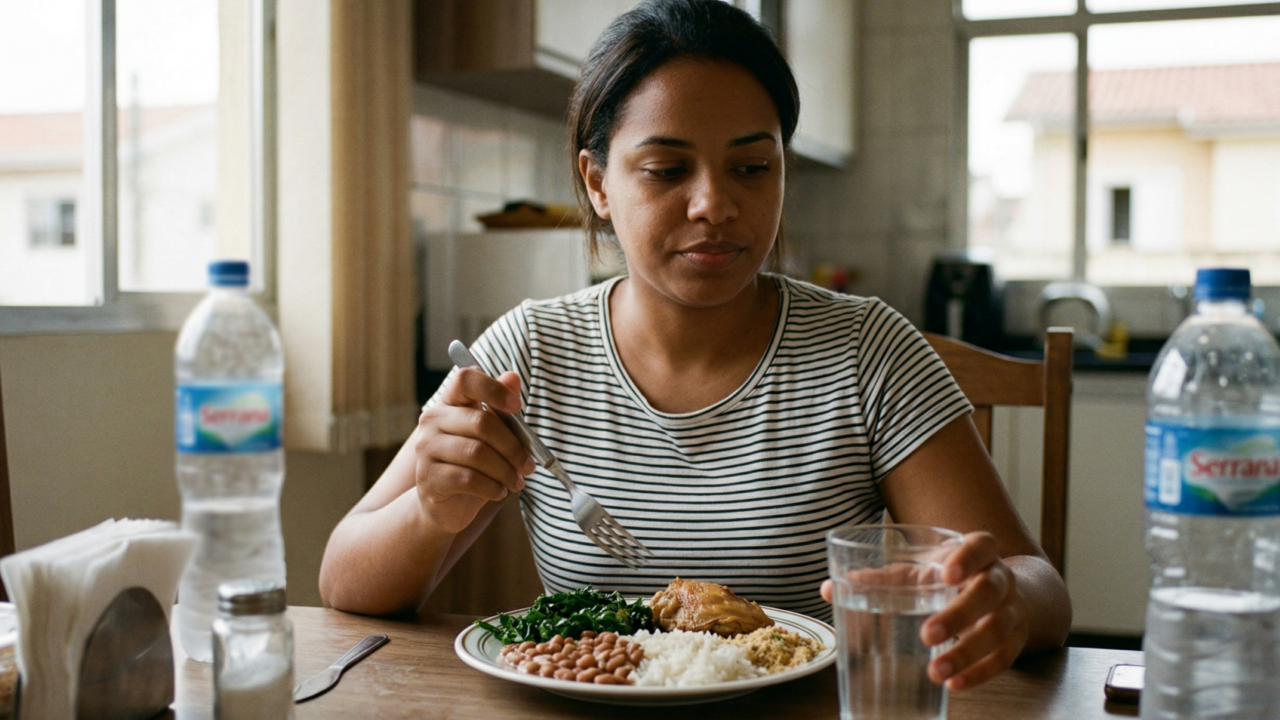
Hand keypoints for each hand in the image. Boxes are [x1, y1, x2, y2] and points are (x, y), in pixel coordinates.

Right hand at [413, 367, 535, 533]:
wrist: (445, 505)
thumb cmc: (473, 465)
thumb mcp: (491, 437)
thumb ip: (501, 409)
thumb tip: (512, 377)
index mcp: (450, 403)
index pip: (466, 379)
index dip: (493, 388)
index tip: (517, 406)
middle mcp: (432, 420)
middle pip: (482, 422)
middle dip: (513, 447)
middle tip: (528, 465)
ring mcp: (426, 448)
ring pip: (477, 453)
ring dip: (506, 471)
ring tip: (516, 482)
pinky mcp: (428, 477)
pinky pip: (468, 479)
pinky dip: (492, 487)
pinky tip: (499, 492)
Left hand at [819, 531, 1029, 689]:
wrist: (1001, 591)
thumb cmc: (947, 577)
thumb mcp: (918, 569)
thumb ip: (878, 577)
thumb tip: (827, 588)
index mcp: (977, 551)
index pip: (980, 545)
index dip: (966, 558)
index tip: (945, 574)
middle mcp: (999, 577)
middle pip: (988, 592)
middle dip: (960, 614)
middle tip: (927, 635)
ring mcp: (1011, 609)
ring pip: (998, 630)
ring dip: (966, 653)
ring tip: (936, 672)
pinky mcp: (1015, 640)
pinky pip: (1004, 658)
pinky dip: (980, 673)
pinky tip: (954, 685)